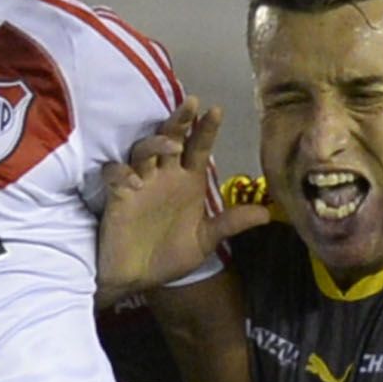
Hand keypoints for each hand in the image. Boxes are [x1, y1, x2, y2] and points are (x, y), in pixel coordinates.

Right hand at [95, 103, 263, 296]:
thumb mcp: (205, 240)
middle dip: (180, 121)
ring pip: (144, 150)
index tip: (217, 110)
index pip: (198, 148)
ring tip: (173, 146)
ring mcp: (140, 183)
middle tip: (191, 103)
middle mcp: (164, 176)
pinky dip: (122, 173)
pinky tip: (134, 181)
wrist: (137, 278)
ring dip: (156, 143)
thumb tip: (267, 213)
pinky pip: (115, 175)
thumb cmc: (169, 255)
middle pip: (171, 138)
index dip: (206, 129)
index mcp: (187, 181)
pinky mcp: (118, 196)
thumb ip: (231, 223)